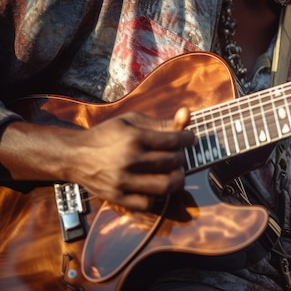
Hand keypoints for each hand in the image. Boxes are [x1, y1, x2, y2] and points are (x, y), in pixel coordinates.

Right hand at [0, 108, 194, 210]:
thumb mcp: (131, 121)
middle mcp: (128, 160)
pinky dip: (158, 196)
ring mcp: (123, 181)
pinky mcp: (118, 197)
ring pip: (166, 185)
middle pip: (173, 162)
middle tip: (177, 154)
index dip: (188, 138)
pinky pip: (149, 202)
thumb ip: (160, 122)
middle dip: (181, 157)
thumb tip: (187, 115)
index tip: (190, 138)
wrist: (74, 156)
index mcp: (133, 137)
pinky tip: (156, 185)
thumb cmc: (107, 135)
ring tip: (174, 171)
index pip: (174, 140)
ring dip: (177, 178)